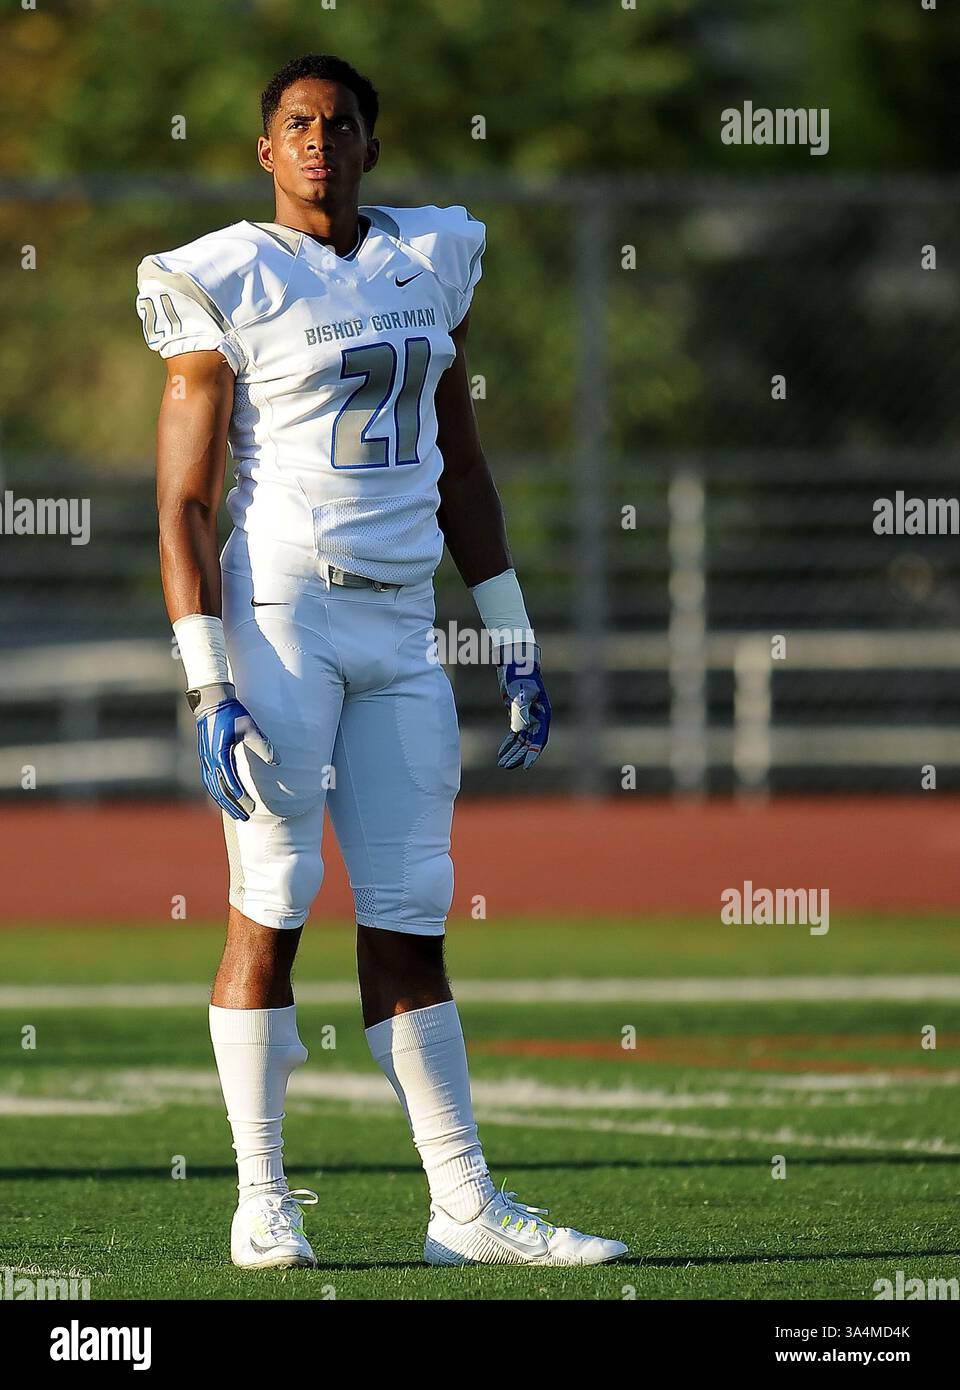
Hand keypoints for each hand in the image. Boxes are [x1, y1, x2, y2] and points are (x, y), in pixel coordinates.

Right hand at [186, 682, 277, 820]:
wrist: (211, 701)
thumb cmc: (232, 713)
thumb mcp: (249, 726)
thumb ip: (262, 744)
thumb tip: (277, 762)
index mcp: (218, 753)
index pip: (228, 779)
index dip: (239, 795)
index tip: (249, 806)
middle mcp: (208, 759)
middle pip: (219, 789)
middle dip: (232, 805)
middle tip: (246, 817)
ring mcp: (205, 759)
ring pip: (212, 788)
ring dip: (224, 802)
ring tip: (237, 814)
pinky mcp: (205, 758)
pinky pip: (209, 781)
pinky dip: (217, 793)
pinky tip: (226, 799)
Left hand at [496, 645, 550, 769]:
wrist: (515, 663)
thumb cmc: (519, 676)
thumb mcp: (520, 691)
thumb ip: (522, 709)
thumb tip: (522, 727)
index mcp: (542, 714)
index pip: (539, 739)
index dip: (533, 753)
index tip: (525, 766)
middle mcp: (537, 718)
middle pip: (530, 743)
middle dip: (519, 756)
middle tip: (506, 765)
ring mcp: (528, 718)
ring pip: (522, 741)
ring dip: (513, 753)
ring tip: (502, 764)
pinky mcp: (518, 716)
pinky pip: (515, 735)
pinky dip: (509, 744)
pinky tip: (501, 753)